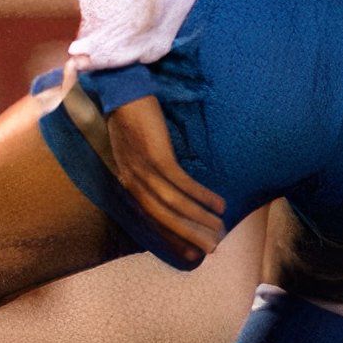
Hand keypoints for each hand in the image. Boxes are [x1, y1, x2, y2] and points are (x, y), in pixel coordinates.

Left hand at [102, 95, 224, 263]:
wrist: (123, 89)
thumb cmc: (133, 117)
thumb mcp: (136, 149)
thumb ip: (148, 170)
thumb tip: (171, 188)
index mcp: (127, 179)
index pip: (150, 216)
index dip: (171, 235)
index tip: (190, 252)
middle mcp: (132, 179)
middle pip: (161, 216)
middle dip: (187, 235)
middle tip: (210, 250)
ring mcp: (143, 169)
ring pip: (172, 204)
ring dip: (198, 219)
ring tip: (220, 230)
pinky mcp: (157, 156)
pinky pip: (181, 183)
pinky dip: (200, 196)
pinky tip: (218, 205)